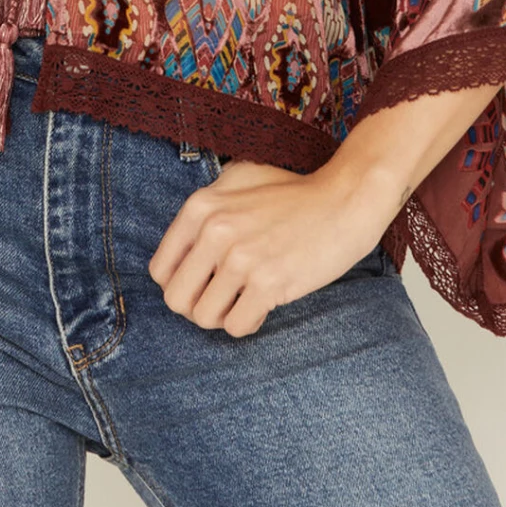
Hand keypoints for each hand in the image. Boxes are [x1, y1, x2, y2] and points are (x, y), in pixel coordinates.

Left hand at [147, 156, 396, 338]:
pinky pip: (237, 326)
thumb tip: (179, 254)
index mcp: (200, 207)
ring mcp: (240, 258)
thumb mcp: (238, 180)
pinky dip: (250, 322)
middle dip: (198, 306)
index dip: (182, 283)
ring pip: (203, 318)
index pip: (160, 270)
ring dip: (225, 316)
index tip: (205, 281)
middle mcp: (214, 230)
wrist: (345, 200)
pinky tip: (265, 304)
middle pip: (176, 299)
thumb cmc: (293, 194)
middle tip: (225, 297)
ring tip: (246, 299)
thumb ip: (204, 209)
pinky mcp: (268, 283)